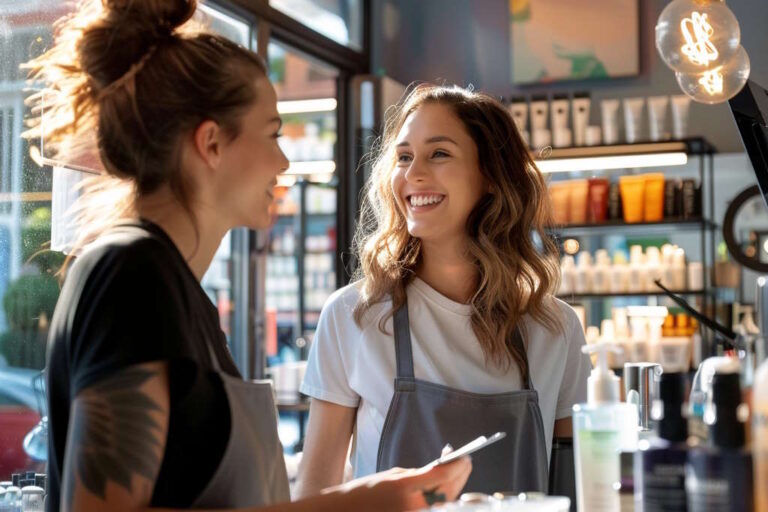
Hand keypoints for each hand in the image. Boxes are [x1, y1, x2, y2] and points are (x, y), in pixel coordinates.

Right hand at [327, 455, 471, 511]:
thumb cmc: (366, 492)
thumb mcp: (393, 476)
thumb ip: (419, 474)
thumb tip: (443, 469)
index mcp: (406, 488)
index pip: (443, 475)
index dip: (458, 465)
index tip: (465, 456)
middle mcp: (414, 507)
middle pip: (449, 491)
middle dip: (460, 476)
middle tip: (465, 462)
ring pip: (446, 504)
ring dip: (454, 488)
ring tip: (457, 474)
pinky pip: (435, 511)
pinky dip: (444, 500)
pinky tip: (445, 490)